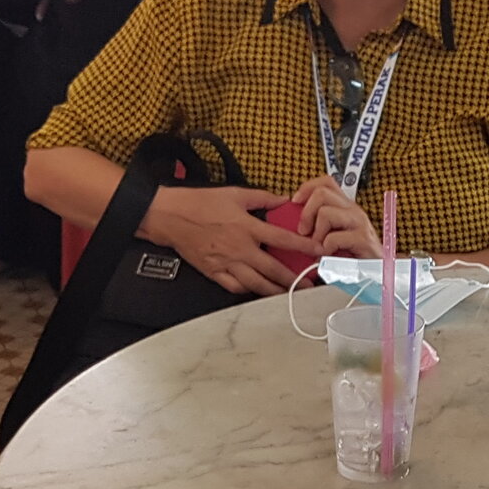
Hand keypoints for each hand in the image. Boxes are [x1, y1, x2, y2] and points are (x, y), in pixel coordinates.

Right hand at [147, 184, 323, 295]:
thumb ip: (262, 198)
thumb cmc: (199, 204)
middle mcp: (239, 248)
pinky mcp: (214, 271)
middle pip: (273, 269)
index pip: (282, 239)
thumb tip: (281, 199)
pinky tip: (257, 291)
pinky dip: (248, 291)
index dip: (303, 246)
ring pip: (256, 283)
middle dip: (294, 279)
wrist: (170, 216)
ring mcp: (226, 263)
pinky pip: (235, 287)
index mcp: (247, 227)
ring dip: (274, 291)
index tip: (318, 251)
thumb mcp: (235, 194)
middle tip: (308, 285)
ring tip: (287, 294)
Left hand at [292, 175, 381, 258]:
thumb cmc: (353, 255)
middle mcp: (353, 210)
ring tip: (318, 247)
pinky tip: (328, 256)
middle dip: (306, 213)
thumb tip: (295, 221)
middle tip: (304, 232)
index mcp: (345, 206)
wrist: (377, 272)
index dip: (307, 188)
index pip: (326, 182)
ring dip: (315, 234)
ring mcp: (359, 223)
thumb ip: (319, 224)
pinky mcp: (362, 239)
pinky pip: (332, 238)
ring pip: (325, 213)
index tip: (295, 201)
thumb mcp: (334, 234)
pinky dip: (325, 249)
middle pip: (322, 193)